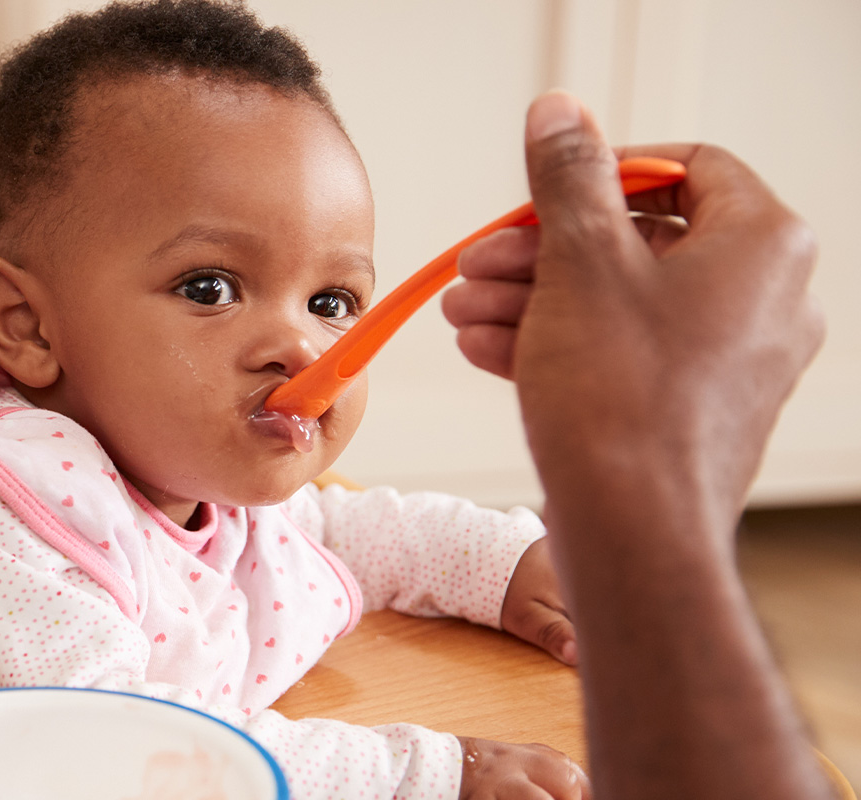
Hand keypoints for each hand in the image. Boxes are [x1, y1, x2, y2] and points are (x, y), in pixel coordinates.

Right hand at [442, 92, 832, 799]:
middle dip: (544, 248)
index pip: (688, 168)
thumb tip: (560, 114)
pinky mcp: (695, 407)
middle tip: (479, 261)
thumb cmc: (620, 397)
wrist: (633, 529)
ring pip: (623, 300)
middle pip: (643, 238)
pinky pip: (625, 351)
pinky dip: (559, 341)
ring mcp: (734, 359)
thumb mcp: (579, 260)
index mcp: (763, 245)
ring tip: (463, 309)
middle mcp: (766, 298)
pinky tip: (486, 346)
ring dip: (535, 296)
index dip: (603, 170)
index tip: (540, 193)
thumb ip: (568, 177)